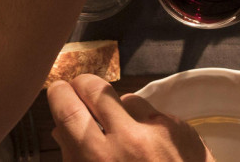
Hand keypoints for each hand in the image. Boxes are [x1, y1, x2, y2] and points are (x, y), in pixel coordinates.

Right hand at [48, 75, 214, 161]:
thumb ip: (75, 160)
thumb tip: (61, 131)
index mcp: (99, 160)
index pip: (67, 109)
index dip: (58, 94)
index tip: (58, 92)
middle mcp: (128, 141)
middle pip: (95, 88)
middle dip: (83, 85)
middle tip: (79, 91)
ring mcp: (157, 131)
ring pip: (125, 98)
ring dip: (117, 109)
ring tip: (119, 130)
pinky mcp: (180, 129)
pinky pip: (152, 113)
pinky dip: (144, 124)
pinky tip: (147, 144)